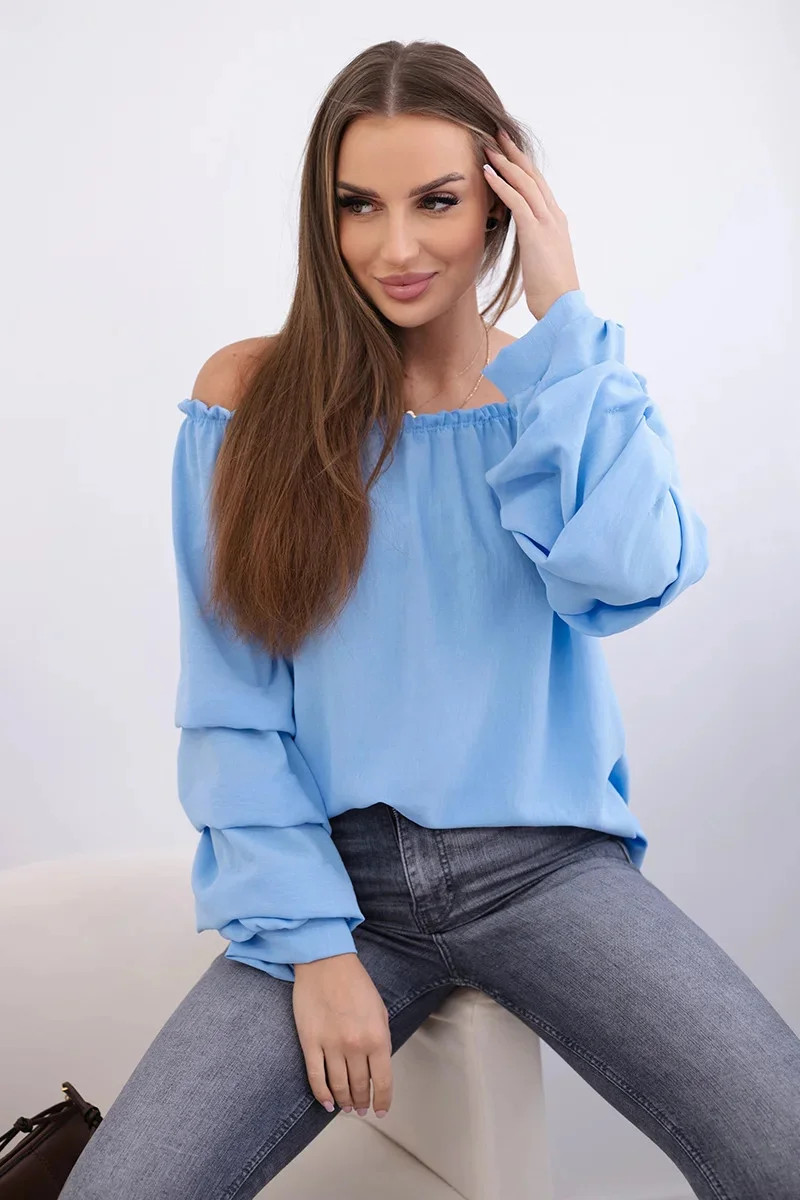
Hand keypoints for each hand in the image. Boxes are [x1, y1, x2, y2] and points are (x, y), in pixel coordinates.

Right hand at [293, 953, 392, 1117]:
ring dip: (343, 1101)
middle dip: (361, 1101)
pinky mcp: (310, 1042)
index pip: (382, 1081)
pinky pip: (315, 1077)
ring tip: (346, 1107)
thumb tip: (377, 1066)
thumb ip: (380, 1039)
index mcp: (377, 1037)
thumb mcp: (379, 1010)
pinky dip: (321, 1093)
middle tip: (361, 1108)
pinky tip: (326, 1102)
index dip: (382, 1100)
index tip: (380, 1109)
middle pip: (359, 1086)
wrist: (327, 962)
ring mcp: (331, 1045)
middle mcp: (355, 1046)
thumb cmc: (356, 983)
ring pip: (338, 1086)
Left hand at [483, 128, 580, 320]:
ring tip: (487, 146)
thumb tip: (525, 241)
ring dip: (505, 162)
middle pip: (532, 176)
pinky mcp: (536, 232)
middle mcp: (554, 216)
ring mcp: (547, 222)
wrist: (562, 306)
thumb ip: (534, 244)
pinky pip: (516, 200)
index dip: (522, 166)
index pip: (538, 186)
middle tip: (497, 134)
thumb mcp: (541, 260)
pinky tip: (487, 172)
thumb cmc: (550, 292)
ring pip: (525, 182)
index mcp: (556, 222)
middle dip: (514, 154)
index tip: (508, 151)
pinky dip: (501, 184)